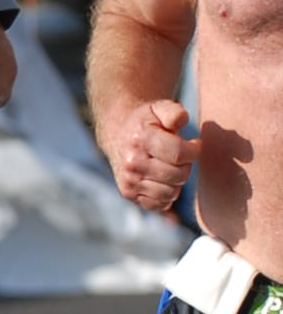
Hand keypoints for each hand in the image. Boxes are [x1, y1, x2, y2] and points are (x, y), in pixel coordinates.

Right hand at [110, 97, 199, 212]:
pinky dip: (167, 195)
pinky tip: (164, 180)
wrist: (118, 135)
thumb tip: (181, 120)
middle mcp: (132, 163)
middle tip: (181, 156)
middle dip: (186, 165)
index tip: (194, 144)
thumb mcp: (159, 108)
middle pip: (178, 175)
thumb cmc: (146, 122)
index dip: (194, 150)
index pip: (179, 153)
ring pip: (171, 193)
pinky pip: (159, 205)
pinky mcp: (129, 194)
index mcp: (141, 139)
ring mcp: (129, 181)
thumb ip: (174, 112)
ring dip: (177, 181)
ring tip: (171, 167)